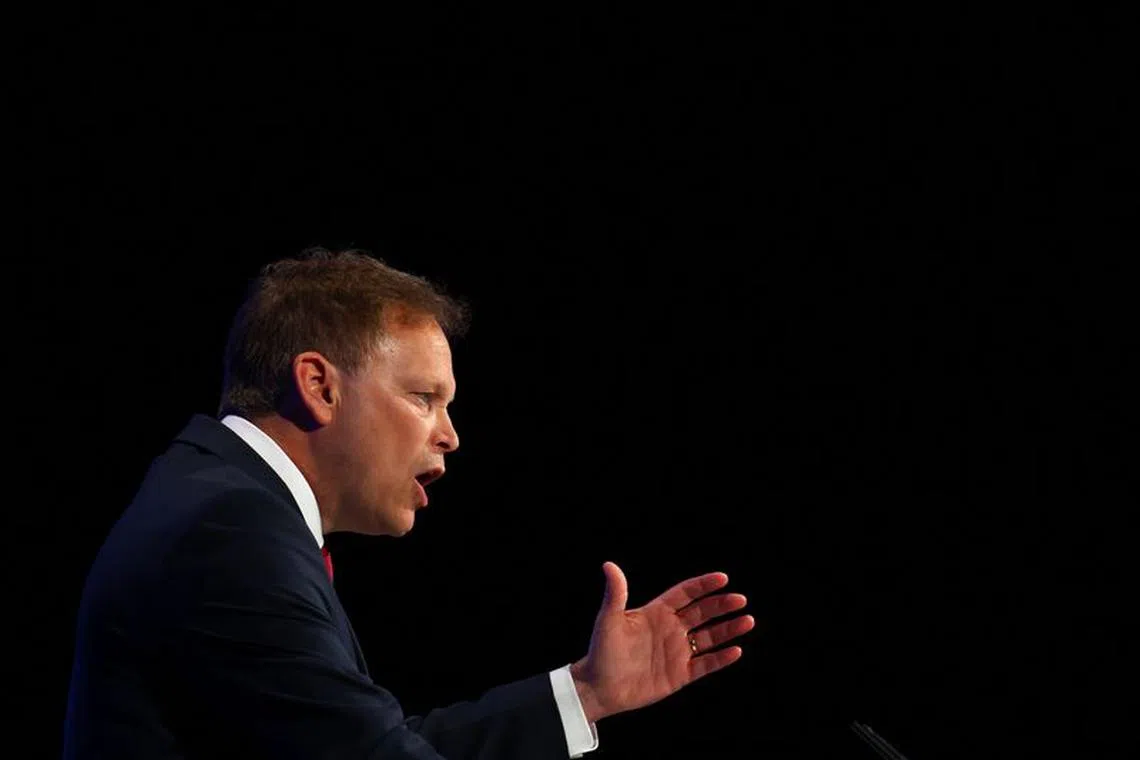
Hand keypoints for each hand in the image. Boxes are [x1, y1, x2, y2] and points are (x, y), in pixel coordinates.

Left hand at [569, 561, 753, 722]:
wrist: (599, 688)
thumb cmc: (601, 651)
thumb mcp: (608, 620)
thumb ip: (615, 594)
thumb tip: (609, 565)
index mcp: (656, 612)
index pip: (685, 594)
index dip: (703, 585)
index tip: (723, 578)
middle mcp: (670, 629)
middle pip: (702, 613)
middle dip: (722, 605)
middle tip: (740, 599)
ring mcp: (676, 652)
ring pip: (709, 637)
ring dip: (728, 629)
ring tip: (748, 620)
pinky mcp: (679, 674)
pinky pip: (705, 665)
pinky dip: (721, 659)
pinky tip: (736, 651)